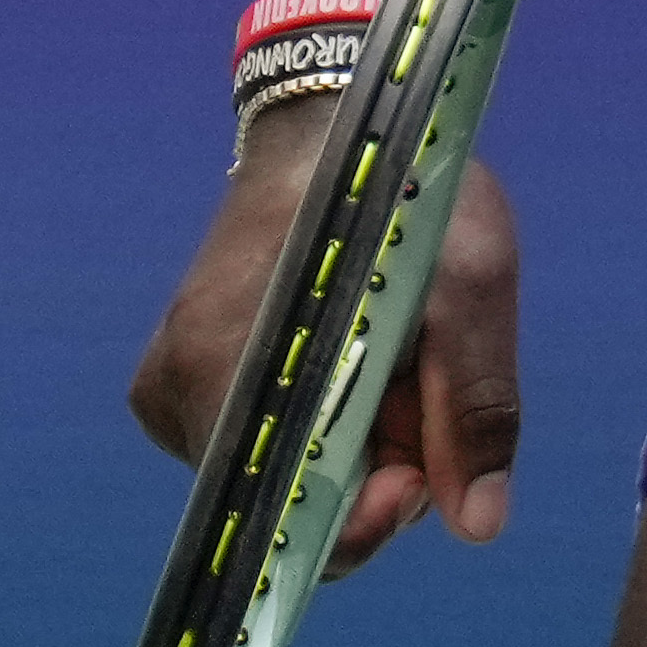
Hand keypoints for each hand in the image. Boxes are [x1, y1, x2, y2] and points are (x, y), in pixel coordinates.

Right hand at [126, 107, 520, 572]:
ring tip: (384, 359)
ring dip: (347, 446)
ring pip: (277, 478)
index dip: (366, 523)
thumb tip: (477, 524)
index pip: (287, 523)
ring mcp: (169, 386)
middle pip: (287, 508)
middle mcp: (181, 388)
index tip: (416, 475)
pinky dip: (313, 424)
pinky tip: (344, 362)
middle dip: (368, 476)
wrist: (326, 123)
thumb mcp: (468, 282)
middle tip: (411, 392)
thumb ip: (474, 408)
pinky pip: (256, 446)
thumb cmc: (399, 188)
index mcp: (237, 368)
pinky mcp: (172, 381)